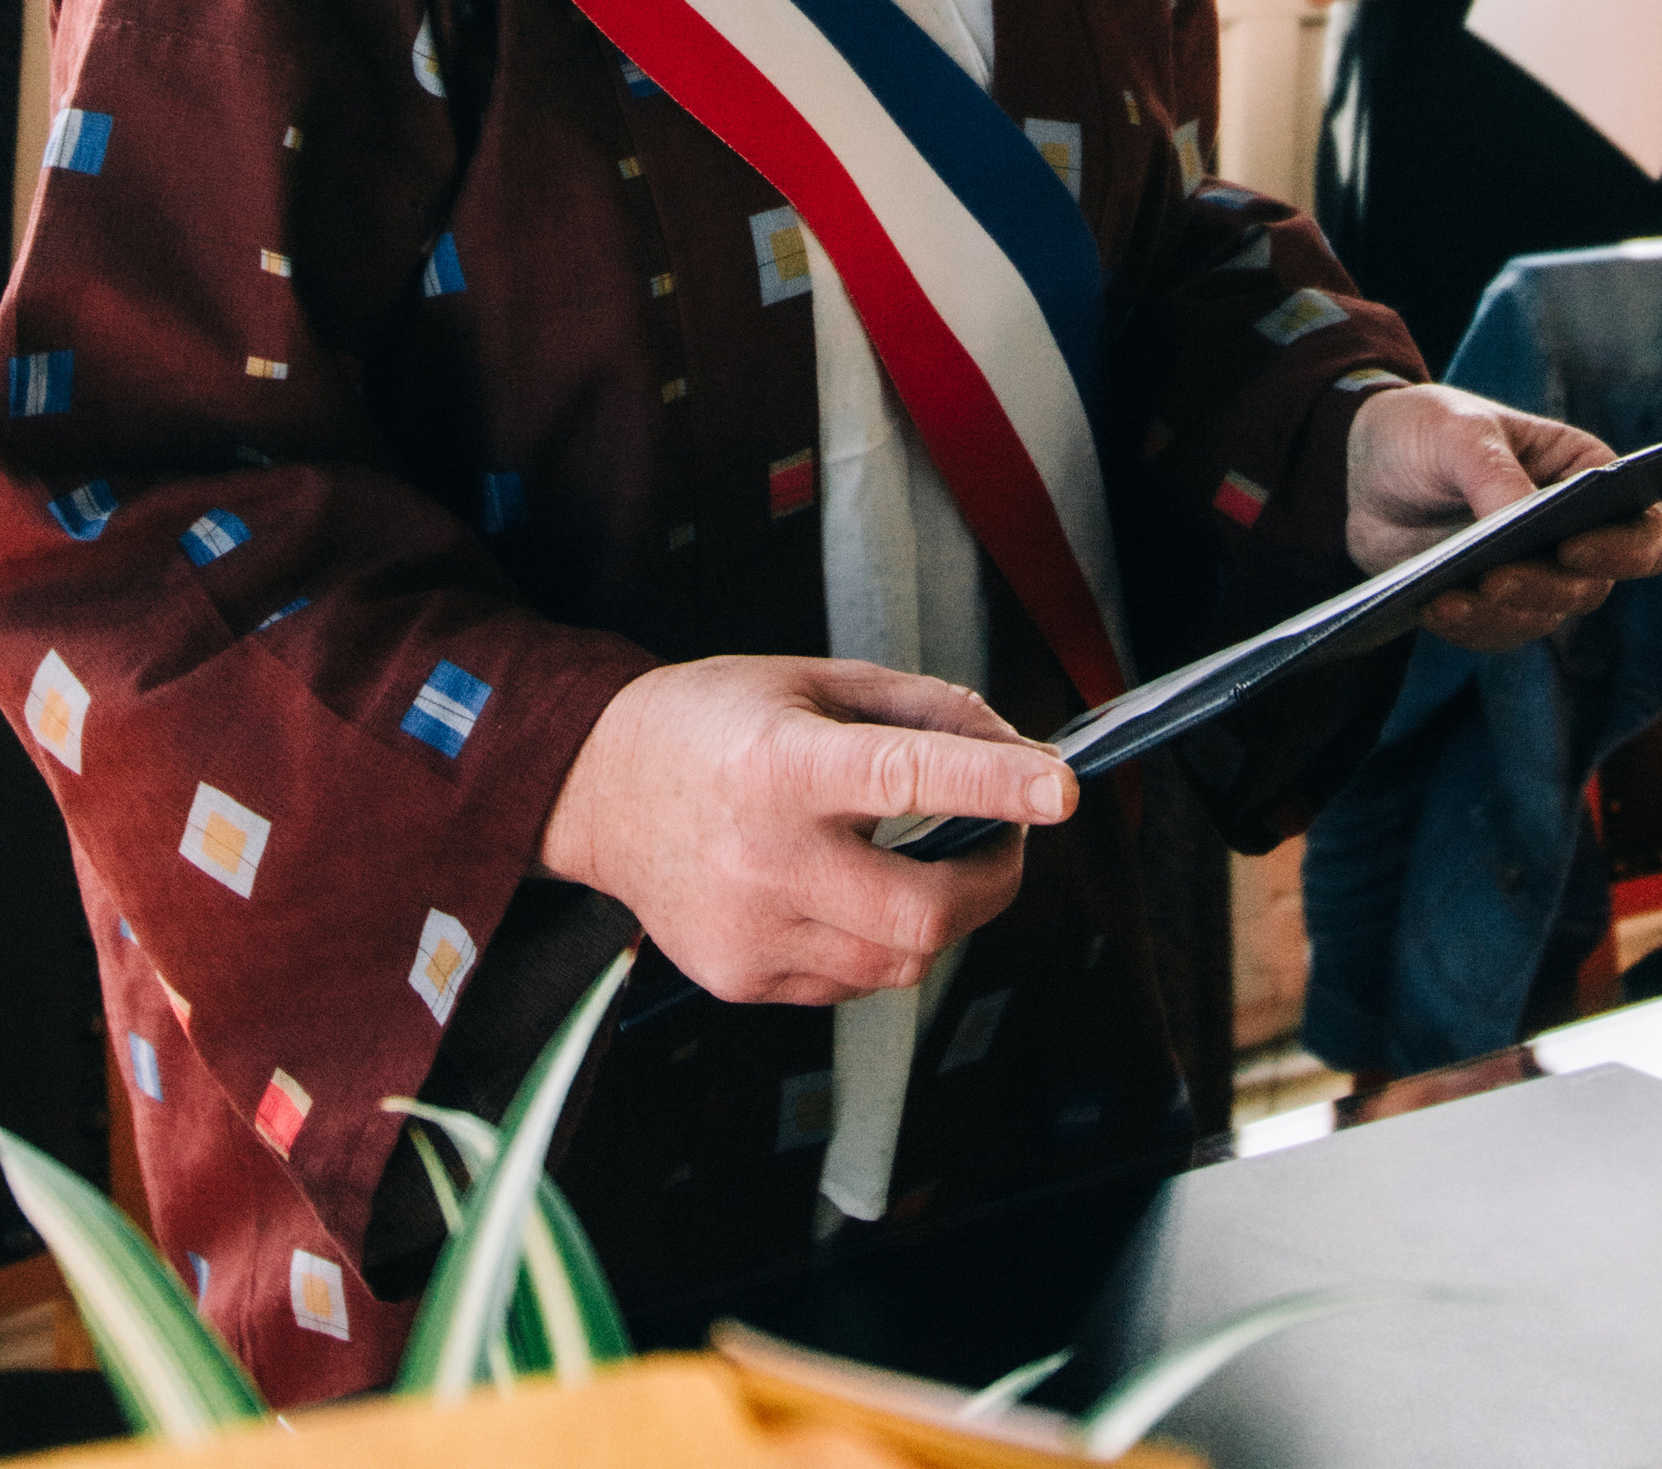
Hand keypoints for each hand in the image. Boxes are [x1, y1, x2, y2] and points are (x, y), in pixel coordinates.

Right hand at [535, 652, 1075, 1006]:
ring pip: (899, 959)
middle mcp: (764, 859)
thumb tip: (1017, 750)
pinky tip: (849, 892)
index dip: (995, 784)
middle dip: (993, 881)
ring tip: (920, 860)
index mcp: (782, 765)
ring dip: (939, 913)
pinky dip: (878, 940)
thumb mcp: (815, 681)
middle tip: (1006, 841)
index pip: (907, 777)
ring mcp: (750, 933)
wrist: (599, 789)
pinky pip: (851, 980)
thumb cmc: (714, 720)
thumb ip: (922, 711)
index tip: (1061, 787)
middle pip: (924, 912)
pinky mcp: (739, 978)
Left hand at [1343, 381, 1661, 653]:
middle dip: (1541, 586)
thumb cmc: (1426, 429)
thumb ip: (1493, 472)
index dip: (1622, 549)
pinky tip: (1432, 608)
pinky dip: (1467, 626)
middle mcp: (1574, 533)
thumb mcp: (1456, 431)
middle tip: (1494, 578)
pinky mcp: (1491, 604)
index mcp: (1585, 476)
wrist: (1366, 465)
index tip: (1572, 548)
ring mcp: (1533, 573)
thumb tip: (1525, 520)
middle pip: (1589, 585)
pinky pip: (1495, 631)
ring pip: (1541, 616)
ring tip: (1447, 600)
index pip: (1642, 529)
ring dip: (1498, 613)